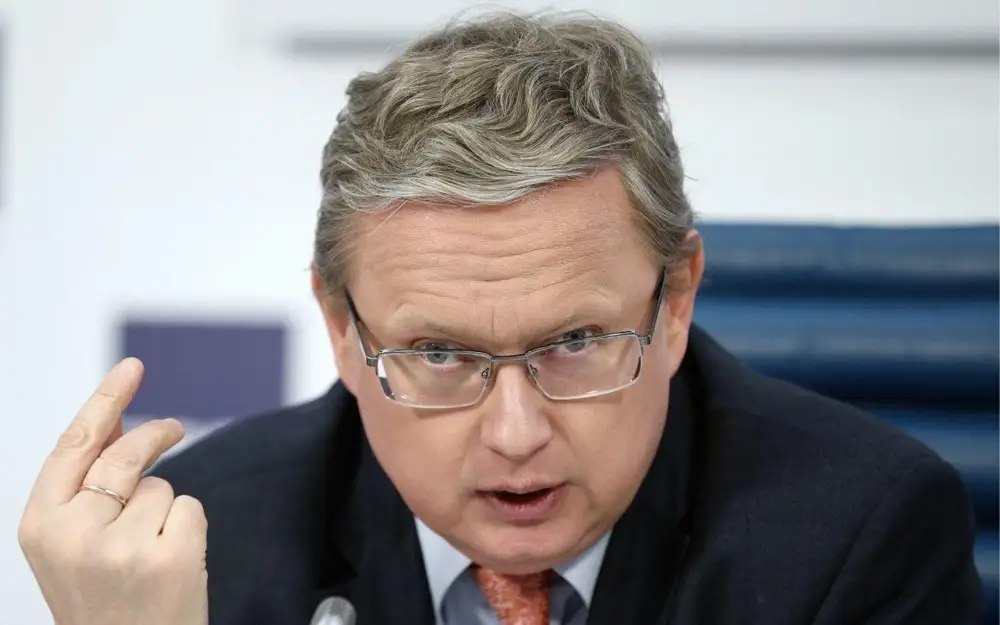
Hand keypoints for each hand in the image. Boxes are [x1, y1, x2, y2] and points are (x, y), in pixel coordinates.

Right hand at [18, 358, 207, 624]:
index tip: (131, 366)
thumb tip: (114, 423)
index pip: (74, 445)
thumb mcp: (72, 545)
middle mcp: (74, 535)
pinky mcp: (168, 558)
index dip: (105, 400)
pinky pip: (191, 507)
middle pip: (126, 454)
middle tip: (175, 427)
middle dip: (156, 433)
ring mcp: (121, 548)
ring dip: (164, 510)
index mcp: (40, 526)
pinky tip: (172, 566)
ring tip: (149, 557)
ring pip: (163, 486)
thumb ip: (87, 486)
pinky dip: (189, 528)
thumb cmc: (104, 602)